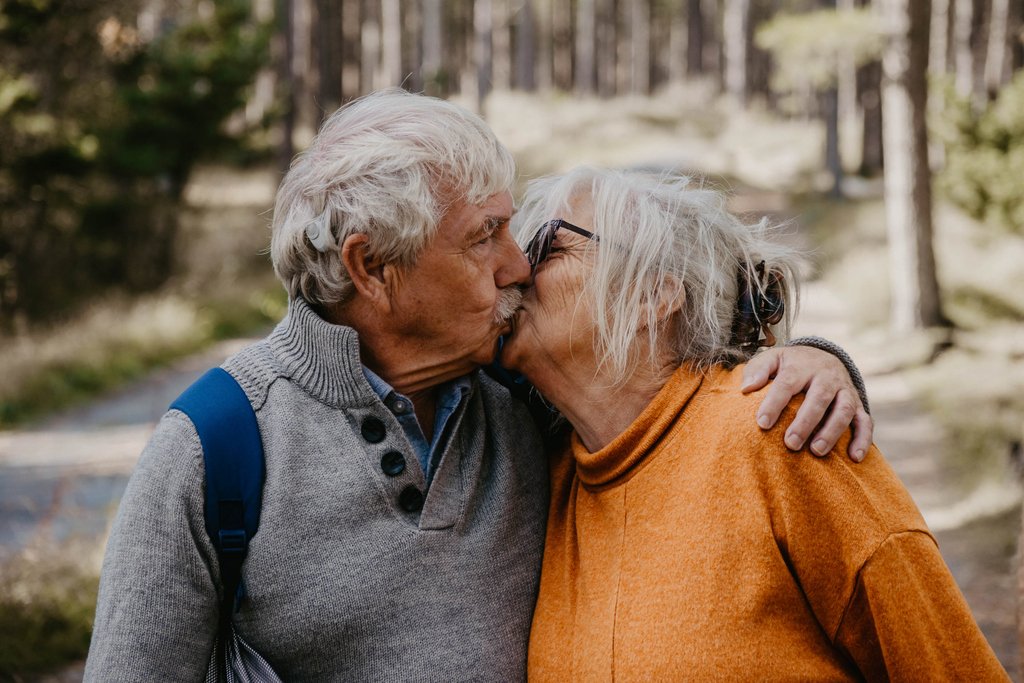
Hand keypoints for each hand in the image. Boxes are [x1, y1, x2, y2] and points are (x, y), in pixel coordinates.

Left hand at [741, 346, 872, 461]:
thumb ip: (758, 370)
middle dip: (805, 422)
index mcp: (801, 366)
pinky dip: (862, 439)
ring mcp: (845, 390)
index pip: (787, 383)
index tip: (762, 423)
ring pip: (843, 410)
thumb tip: (745, 388)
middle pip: (819, 398)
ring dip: (832, 431)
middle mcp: (826, 376)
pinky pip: (865, 421)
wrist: (822, 356)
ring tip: (816, 451)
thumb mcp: (772, 359)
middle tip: (790, 444)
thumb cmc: (790, 365)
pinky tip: (854, 457)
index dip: (775, 403)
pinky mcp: (857, 404)